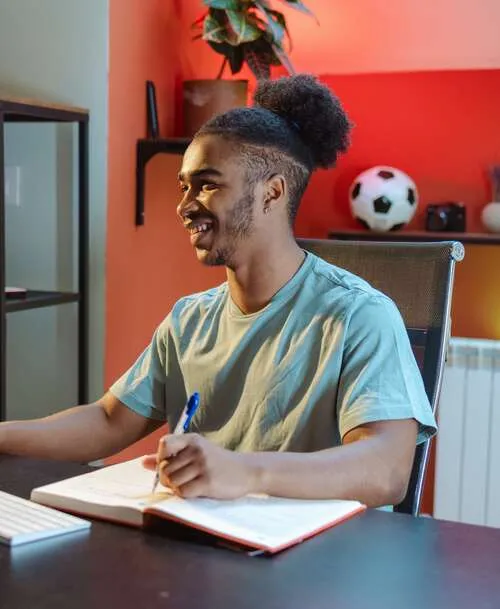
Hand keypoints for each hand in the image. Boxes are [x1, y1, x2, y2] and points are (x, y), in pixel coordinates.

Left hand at [142, 433, 257, 498]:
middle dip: (169, 478)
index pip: (164, 444)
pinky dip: (186, 495)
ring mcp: (203, 466)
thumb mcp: (196, 452)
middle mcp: (196, 450)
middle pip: (165, 469)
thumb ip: (170, 456)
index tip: (171, 463)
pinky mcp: (207, 482)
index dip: (162, 457)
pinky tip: (197, 490)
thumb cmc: (218, 462)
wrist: (246, 471)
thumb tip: (144, 462)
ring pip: (172, 482)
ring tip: (191, 484)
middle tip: (183, 479)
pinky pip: (183, 492)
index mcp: (192, 439)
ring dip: (177, 488)